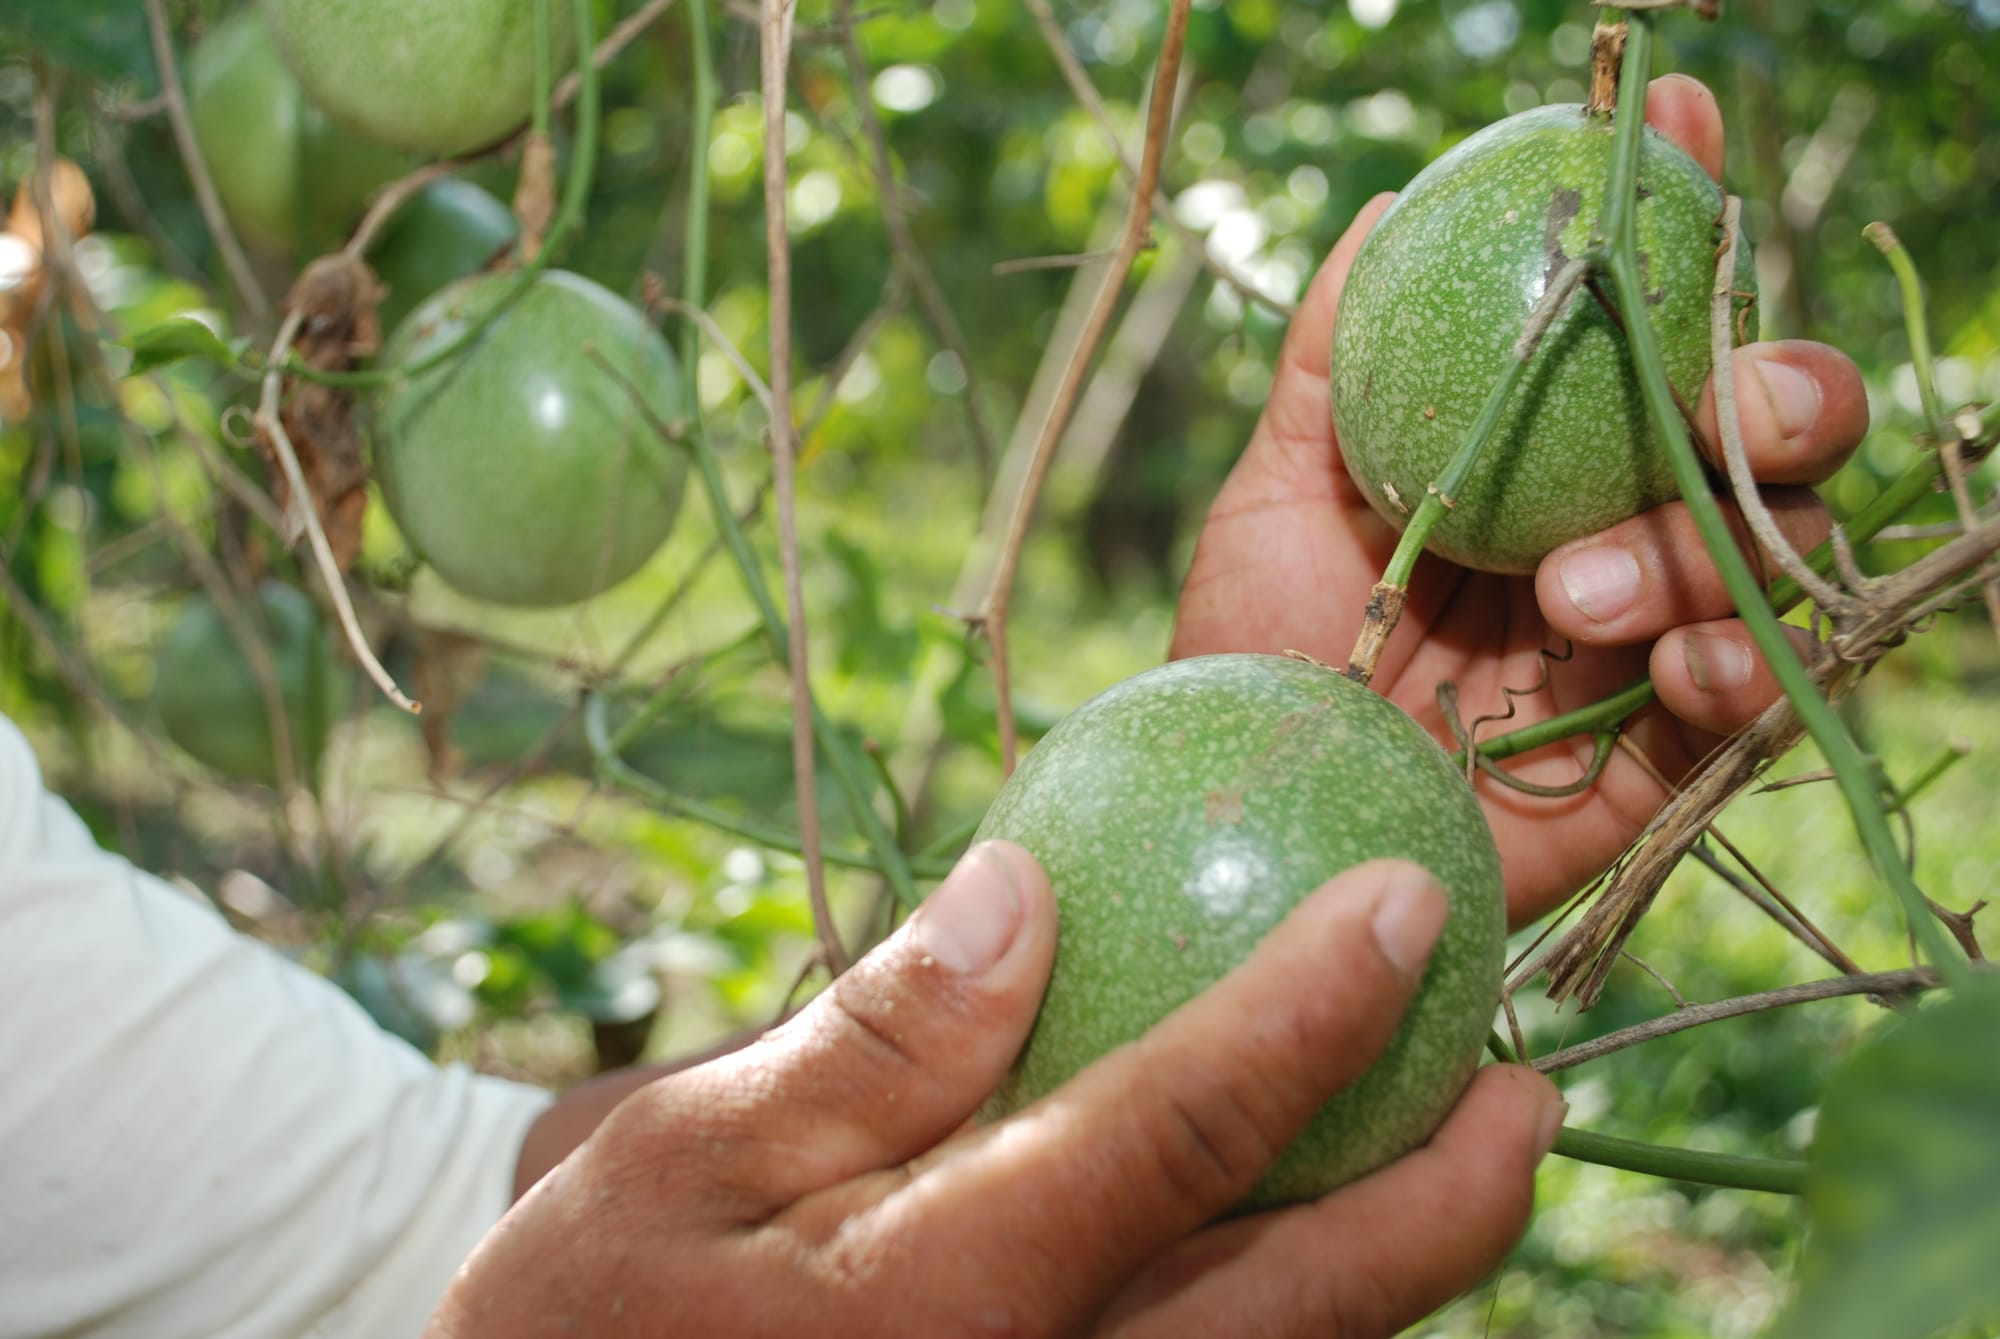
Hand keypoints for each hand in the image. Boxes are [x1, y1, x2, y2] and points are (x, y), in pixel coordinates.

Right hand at [427, 843, 1562, 1336]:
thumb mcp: (680, 1151)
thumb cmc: (589, 1310)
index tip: (1406, 901)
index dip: (1310, 1011)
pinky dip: (1305, 1306)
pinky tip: (1312, 1227)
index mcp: (949, 1299)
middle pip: (1310, 1302)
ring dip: (1402, 1260)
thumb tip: (1024, 890)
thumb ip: (872, 1037)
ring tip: (1462, 1145)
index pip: (1177, 1136)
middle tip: (1526, 1087)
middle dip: (1449, 1199)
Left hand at [1171, 75, 1868, 928]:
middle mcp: (1608, 541)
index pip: (1644, 338)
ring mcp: (1638, 651)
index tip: (1666, 132)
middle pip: (1758, 440)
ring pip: (1769, 557)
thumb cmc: (1246, 661)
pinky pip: (1753, 705)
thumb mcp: (1273, 498)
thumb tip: (1386, 215)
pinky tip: (1680, 663)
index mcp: (1536, 466)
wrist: (1233, 829)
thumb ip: (1335, 365)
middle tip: (1726, 400)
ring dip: (1705, 549)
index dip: (1676, 228)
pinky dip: (1743, 667)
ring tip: (1574, 594)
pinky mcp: (1652, 769)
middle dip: (1774, 395)